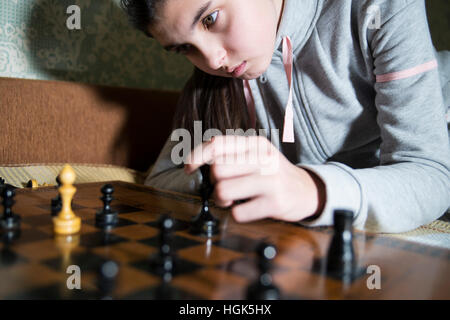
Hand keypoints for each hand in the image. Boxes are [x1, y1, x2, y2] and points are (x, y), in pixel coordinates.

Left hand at [184, 135, 325, 222]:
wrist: (307, 190)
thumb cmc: (273, 173)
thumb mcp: (257, 154)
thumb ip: (231, 153)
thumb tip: (197, 160)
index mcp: (256, 143)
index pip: (217, 144)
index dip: (196, 156)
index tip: (188, 168)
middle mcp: (264, 158)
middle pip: (217, 170)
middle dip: (215, 183)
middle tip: (225, 188)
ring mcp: (270, 180)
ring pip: (223, 191)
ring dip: (222, 200)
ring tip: (233, 200)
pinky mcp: (275, 202)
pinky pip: (238, 213)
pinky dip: (237, 214)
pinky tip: (248, 208)